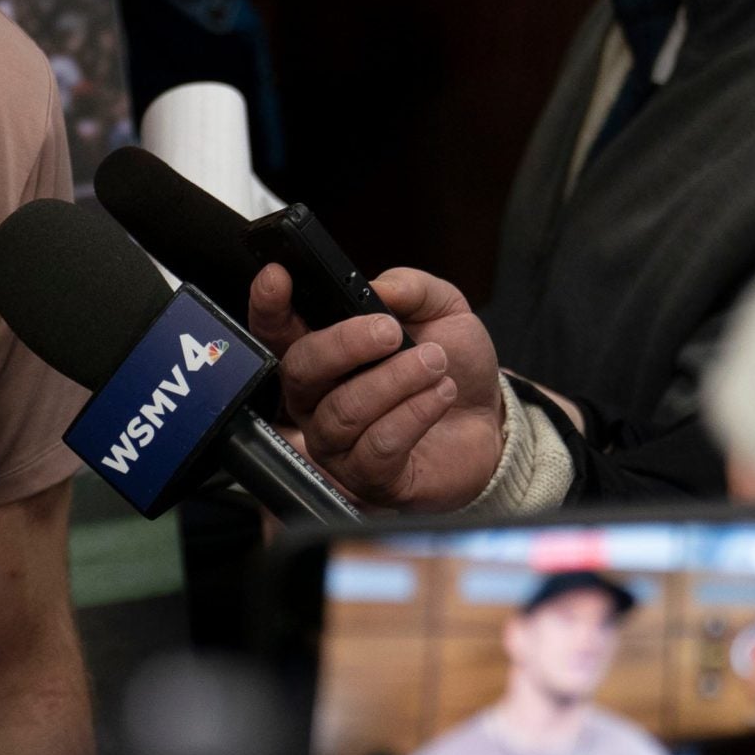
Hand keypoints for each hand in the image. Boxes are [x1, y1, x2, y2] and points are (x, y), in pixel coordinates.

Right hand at [247, 264, 505, 511]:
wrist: (488, 420)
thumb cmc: (452, 365)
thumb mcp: (441, 308)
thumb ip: (410, 287)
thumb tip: (377, 288)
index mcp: (322, 352)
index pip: (274, 330)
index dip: (267, 306)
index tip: (278, 277)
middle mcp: (316, 399)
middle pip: (298, 372)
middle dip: (343, 345)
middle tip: (390, 332)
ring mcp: (336, 442)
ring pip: (342, 411)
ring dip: (394, 381)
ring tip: (435, 364)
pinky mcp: (367, 477)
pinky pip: (377, 446)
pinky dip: (413, 414)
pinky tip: (440, 395)